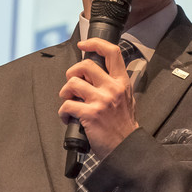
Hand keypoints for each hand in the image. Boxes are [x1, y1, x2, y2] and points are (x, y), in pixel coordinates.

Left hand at [58, 37, 137, 156]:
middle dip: (72, 73)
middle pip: (85, 65)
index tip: (84, 44)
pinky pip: (67, 105)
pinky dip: (63, 112)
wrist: (127, 148)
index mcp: (122, 83)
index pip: (112, 52)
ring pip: (73, 84)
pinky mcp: (90, 114)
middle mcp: (112, 88)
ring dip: (65, 93)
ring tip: (69, 101)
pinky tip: (68, 118)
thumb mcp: (128, 99)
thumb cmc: (124, 126)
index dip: (95, 43)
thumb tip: (97, 75)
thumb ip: (116, 85)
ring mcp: (101, 101)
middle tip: (72, 84)